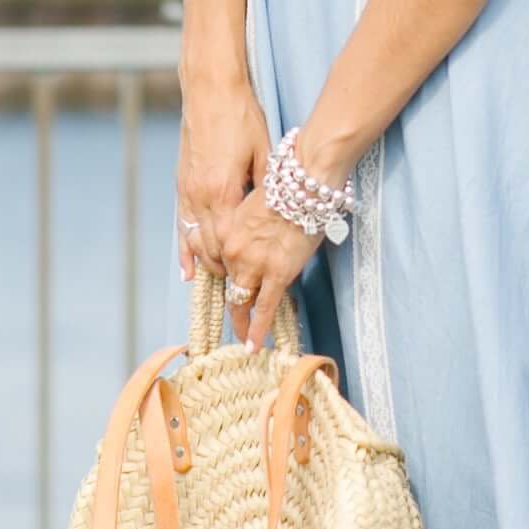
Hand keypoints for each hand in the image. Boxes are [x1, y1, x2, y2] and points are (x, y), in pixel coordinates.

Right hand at [176, 78, 267, 283]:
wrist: (210, 91)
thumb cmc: (241, 118)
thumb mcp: (264, 154)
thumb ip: (265, 189)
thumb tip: (275, 217)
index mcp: (223, 191)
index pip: (229, 243)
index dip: (239, 267)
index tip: (252, 284)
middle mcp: (200, 196)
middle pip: (209, 248)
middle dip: (224, 273)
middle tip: (240, 294)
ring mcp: (188, 190)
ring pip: (193, 240)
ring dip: (206, 264)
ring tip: (221, 287)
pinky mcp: (182, 184)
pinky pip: (182, 225)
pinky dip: (185, 249)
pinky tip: (188, 270)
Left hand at [213, 190, 319, 350]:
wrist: (304, 184)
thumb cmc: (286, 188)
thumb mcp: (255, 208)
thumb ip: (250, 230)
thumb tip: (260, 245)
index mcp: (227, 233)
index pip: (225, 265)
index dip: (232, 279)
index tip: (235, 290)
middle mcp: (234, 252)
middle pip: (231, 285)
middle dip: (234, 305)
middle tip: (235, 323)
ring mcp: (254, 265)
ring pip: (244, 301)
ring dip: (243, 322)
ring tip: (245, 339)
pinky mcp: (277, 274)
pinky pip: (265, 308)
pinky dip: (258, 329)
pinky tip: (255, 345)